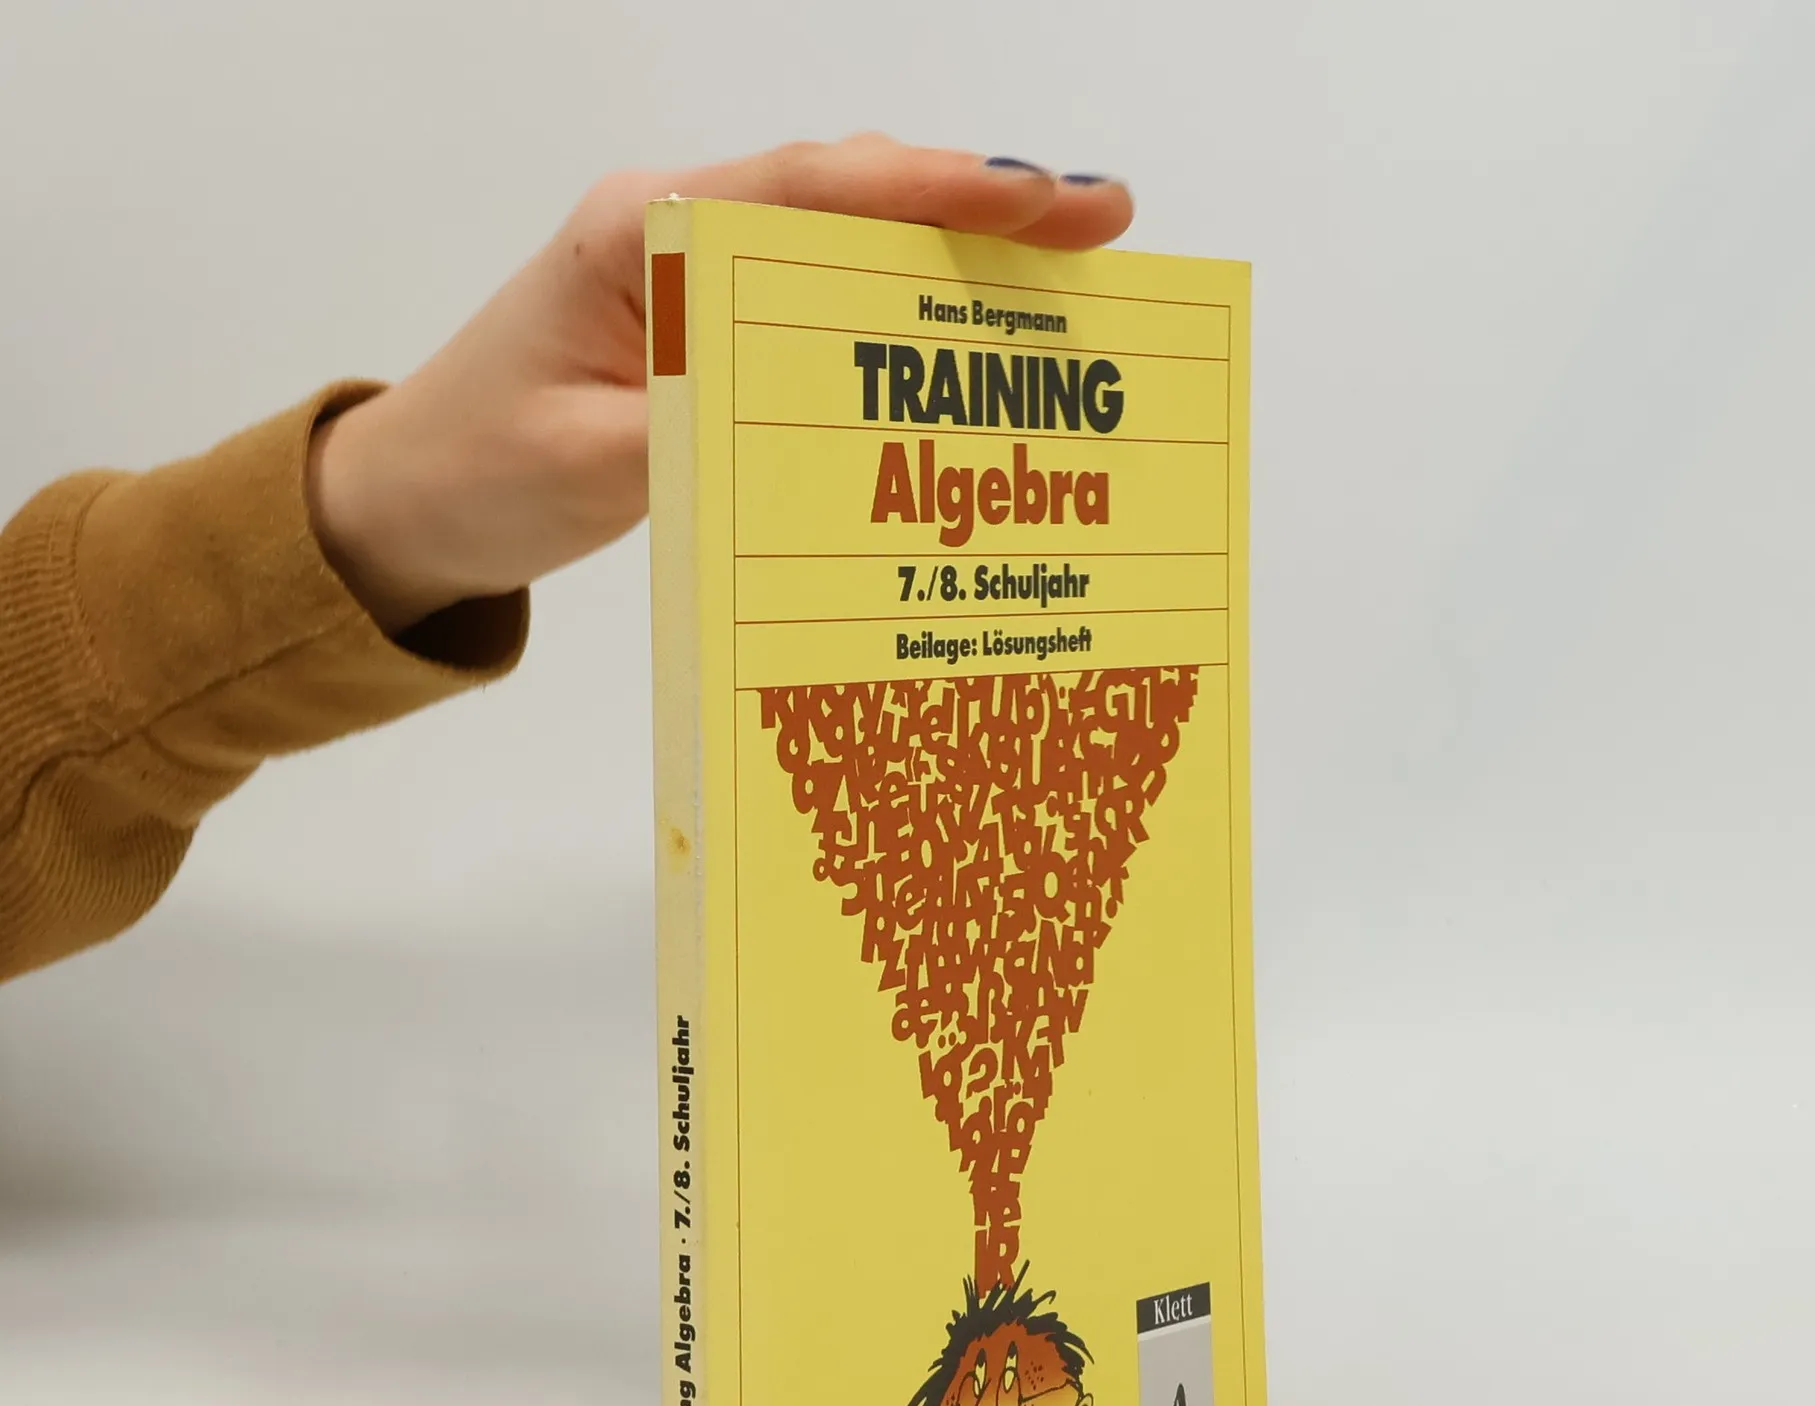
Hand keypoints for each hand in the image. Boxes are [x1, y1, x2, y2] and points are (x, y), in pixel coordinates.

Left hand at [307, 135, 1132, 633]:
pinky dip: (896, 312)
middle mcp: (673, 234)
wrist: (409, 503)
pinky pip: (815, 303)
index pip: (807, 189)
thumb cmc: (479, 473)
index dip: (933, 189)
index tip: (1043, 200)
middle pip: (845, 197)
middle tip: (1102, 228)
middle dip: (977, 206)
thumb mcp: (591, 465)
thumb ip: (703, 432)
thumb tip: (841, 420)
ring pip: (841, 243)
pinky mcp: (701, 331)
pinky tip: (965, 337)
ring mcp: (690, 279)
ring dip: (949, 255)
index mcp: (638, 234)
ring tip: (1065, 277)